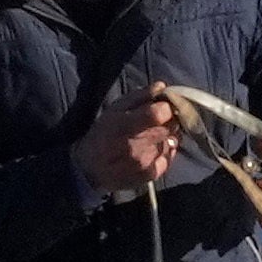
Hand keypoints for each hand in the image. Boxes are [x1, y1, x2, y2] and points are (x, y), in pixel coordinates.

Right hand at [75, 83, 181, 197]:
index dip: (166, 106)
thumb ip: (139, 97)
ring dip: (166, 136)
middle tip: (159, 120)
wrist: (90, 170)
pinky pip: (169, 157)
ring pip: (171, 141)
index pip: (158, 114)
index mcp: (123, 125)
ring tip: (149, 137)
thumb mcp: (114, 109)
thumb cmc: (103, 134)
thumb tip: (162, 87)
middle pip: (169, 127)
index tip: (164, 105)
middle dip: (169, 120)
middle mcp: (135, 146)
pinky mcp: (150, 175)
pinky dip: (164, 152)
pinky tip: (151, 151)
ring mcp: (144, 163)